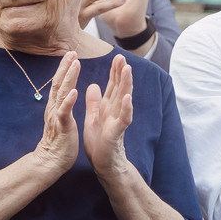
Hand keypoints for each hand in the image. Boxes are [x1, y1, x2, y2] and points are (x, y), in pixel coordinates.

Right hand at [32, 52, 81, 176]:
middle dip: (66, 67)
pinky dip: (69, 101)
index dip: (65, 69)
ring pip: (62, 93)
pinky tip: (74, 91)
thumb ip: (62, 105)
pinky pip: (65, 112)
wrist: (51, 161)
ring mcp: (57, 116)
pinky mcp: (62, 126)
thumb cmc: (59, 141)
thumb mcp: (61, 118)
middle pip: (59, 84)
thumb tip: (65, 93)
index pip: (60, 84)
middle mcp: (54, 108)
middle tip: (72, 52)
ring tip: (75, 64)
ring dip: (69, 78)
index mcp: (56, 106)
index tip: (71, 55)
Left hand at [82, 53, 133, 175]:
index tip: (117, 57)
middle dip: (121, 73)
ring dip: (126, 84)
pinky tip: (127, 98)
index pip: (113, 86)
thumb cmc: (99, 141)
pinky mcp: (116, 132)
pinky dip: (126, 108)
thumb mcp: (93, 117)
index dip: (114, 72)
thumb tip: (93, 85)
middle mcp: (115, 111)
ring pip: (124, 99)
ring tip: (127, 70)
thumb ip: (94, 102)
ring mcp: (117, 121)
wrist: (103, 162)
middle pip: (120, 88)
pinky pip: (123, 119)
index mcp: (108, 107)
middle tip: (122, 57)